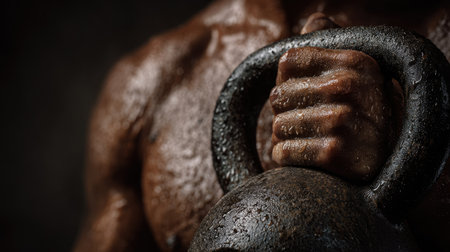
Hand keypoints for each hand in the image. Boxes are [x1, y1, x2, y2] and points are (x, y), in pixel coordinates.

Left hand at [270, 46, 391, 180]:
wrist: (389, 162)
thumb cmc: (365, 112)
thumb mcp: (359, 72)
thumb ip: (332, 44)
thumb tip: (313, 21)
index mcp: (353, 61)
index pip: (288, 62)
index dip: (289, 81)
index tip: (306, 93)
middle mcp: (347, 86)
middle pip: (277, 95)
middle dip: (287, 111)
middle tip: (308, 120)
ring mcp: (341, 120)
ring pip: (278, 126)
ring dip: (287, 137)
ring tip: (310, 139)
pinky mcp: (333, 153)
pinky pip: (284, 152)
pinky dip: (287, 157)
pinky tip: (308, 157)